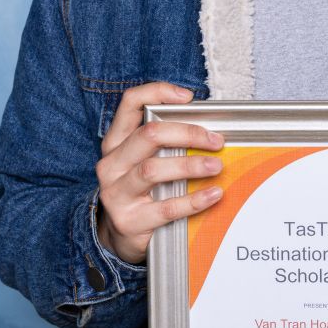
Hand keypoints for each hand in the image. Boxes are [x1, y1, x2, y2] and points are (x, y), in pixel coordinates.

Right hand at [95, 82, 224, 263]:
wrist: (120, 235)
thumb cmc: (140, 189)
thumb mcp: (142, 160)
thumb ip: (164, 141)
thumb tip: (208, 127)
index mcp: (116, 142)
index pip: (130, 103)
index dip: (159, 93)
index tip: (188, 97)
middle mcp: (112, 164)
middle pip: (148, 135)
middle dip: (187, 133)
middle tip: (215, 141)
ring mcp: (117, 193)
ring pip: (152, 170)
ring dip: (190, 165)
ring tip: (216, 166)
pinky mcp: (130, 220)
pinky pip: (166, 207)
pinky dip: (194, 200)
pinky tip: (213, 194)